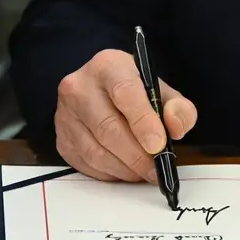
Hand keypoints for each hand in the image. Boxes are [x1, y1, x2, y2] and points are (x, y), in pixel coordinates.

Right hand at [54, 48, 198, 182]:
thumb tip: (176, 127)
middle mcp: (80, 87)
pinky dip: (110, 173)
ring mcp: (66, 114)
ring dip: (125, 168)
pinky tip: (126, 170)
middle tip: (157, 170)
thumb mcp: (161, 90)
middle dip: (137, 155)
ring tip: (144, 172)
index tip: (158, 145)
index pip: (124, 92)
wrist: (101, 93)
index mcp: (108, 66)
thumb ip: (178, 107)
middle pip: (108, 127)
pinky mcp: (61, 139)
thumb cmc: (134, 91)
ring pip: (96, 151)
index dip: (143, 121)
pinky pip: (86, 164)